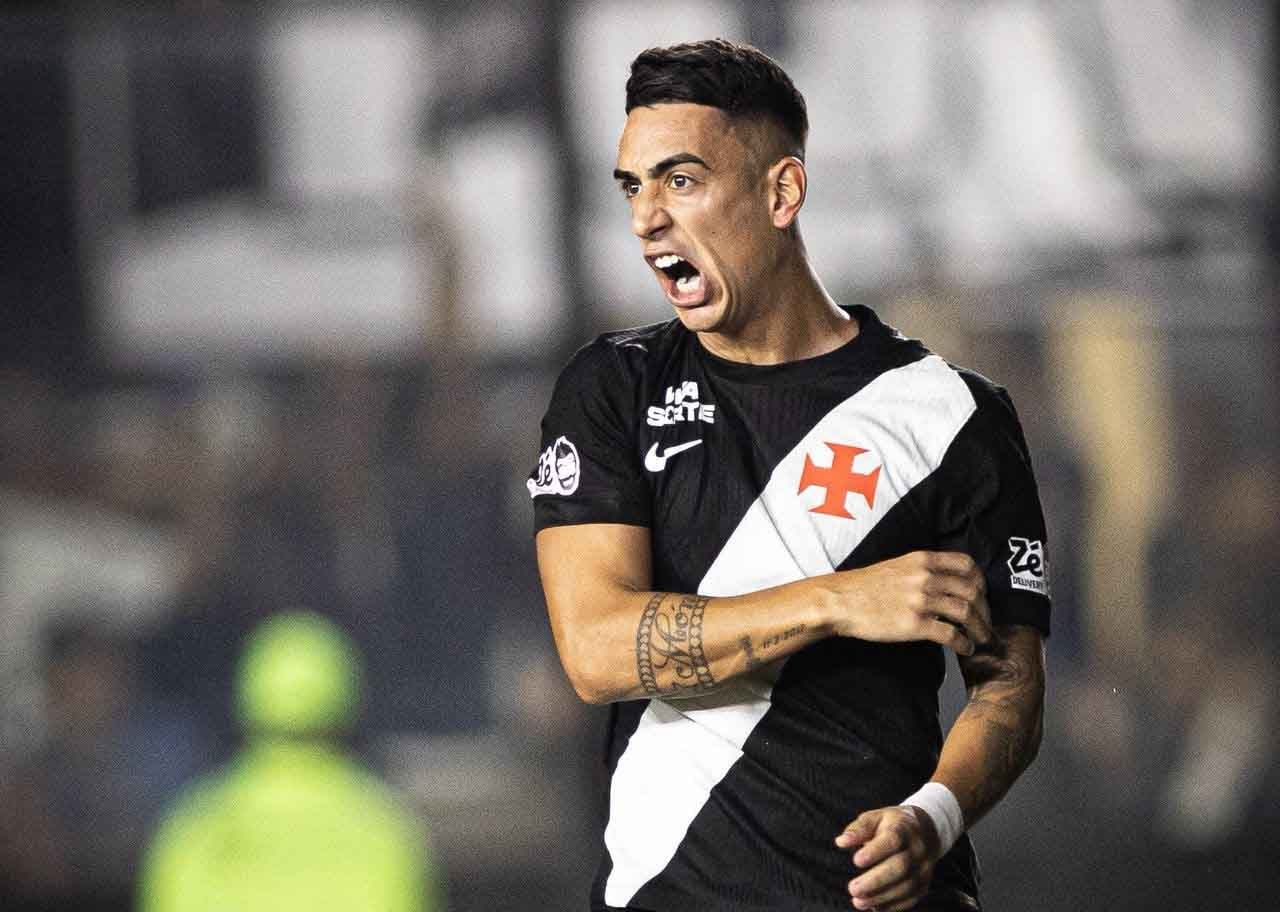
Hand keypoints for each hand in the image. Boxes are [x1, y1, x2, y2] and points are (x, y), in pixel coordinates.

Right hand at [829, 551, 992, 654]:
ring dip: (980, 629)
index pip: (967, 564)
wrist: (840, 601)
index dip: (981, 581)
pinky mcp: (914, 624)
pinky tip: (965, 649)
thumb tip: (945, 581)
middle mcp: (925, 577)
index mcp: (922, 560)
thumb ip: (923, 569)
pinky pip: (951, 634)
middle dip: (985, 610)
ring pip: (966, 613)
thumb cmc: (864, 586)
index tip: (982, 595)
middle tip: (987, 623)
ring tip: (982, 639)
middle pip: (972, 591)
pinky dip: (964, 644)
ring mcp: (920, 601)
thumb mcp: (897, 565)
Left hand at [835, 805, 941, 910]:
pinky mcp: (923, 885)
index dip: (875, 852)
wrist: (925, 832)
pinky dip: (891, 906)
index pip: (892, 840)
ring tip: (858, 901)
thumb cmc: (892, 825)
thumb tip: (841, 842)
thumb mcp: (875, 818)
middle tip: (853, 889)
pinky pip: (910, 899)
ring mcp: (923, 869)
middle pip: (900, 867)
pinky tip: (874, 907)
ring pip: (906, 887)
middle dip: (875, 881)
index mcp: (903, 829)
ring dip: (881, 897)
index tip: (856, 860)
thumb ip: (858, 829)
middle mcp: (917, 849)